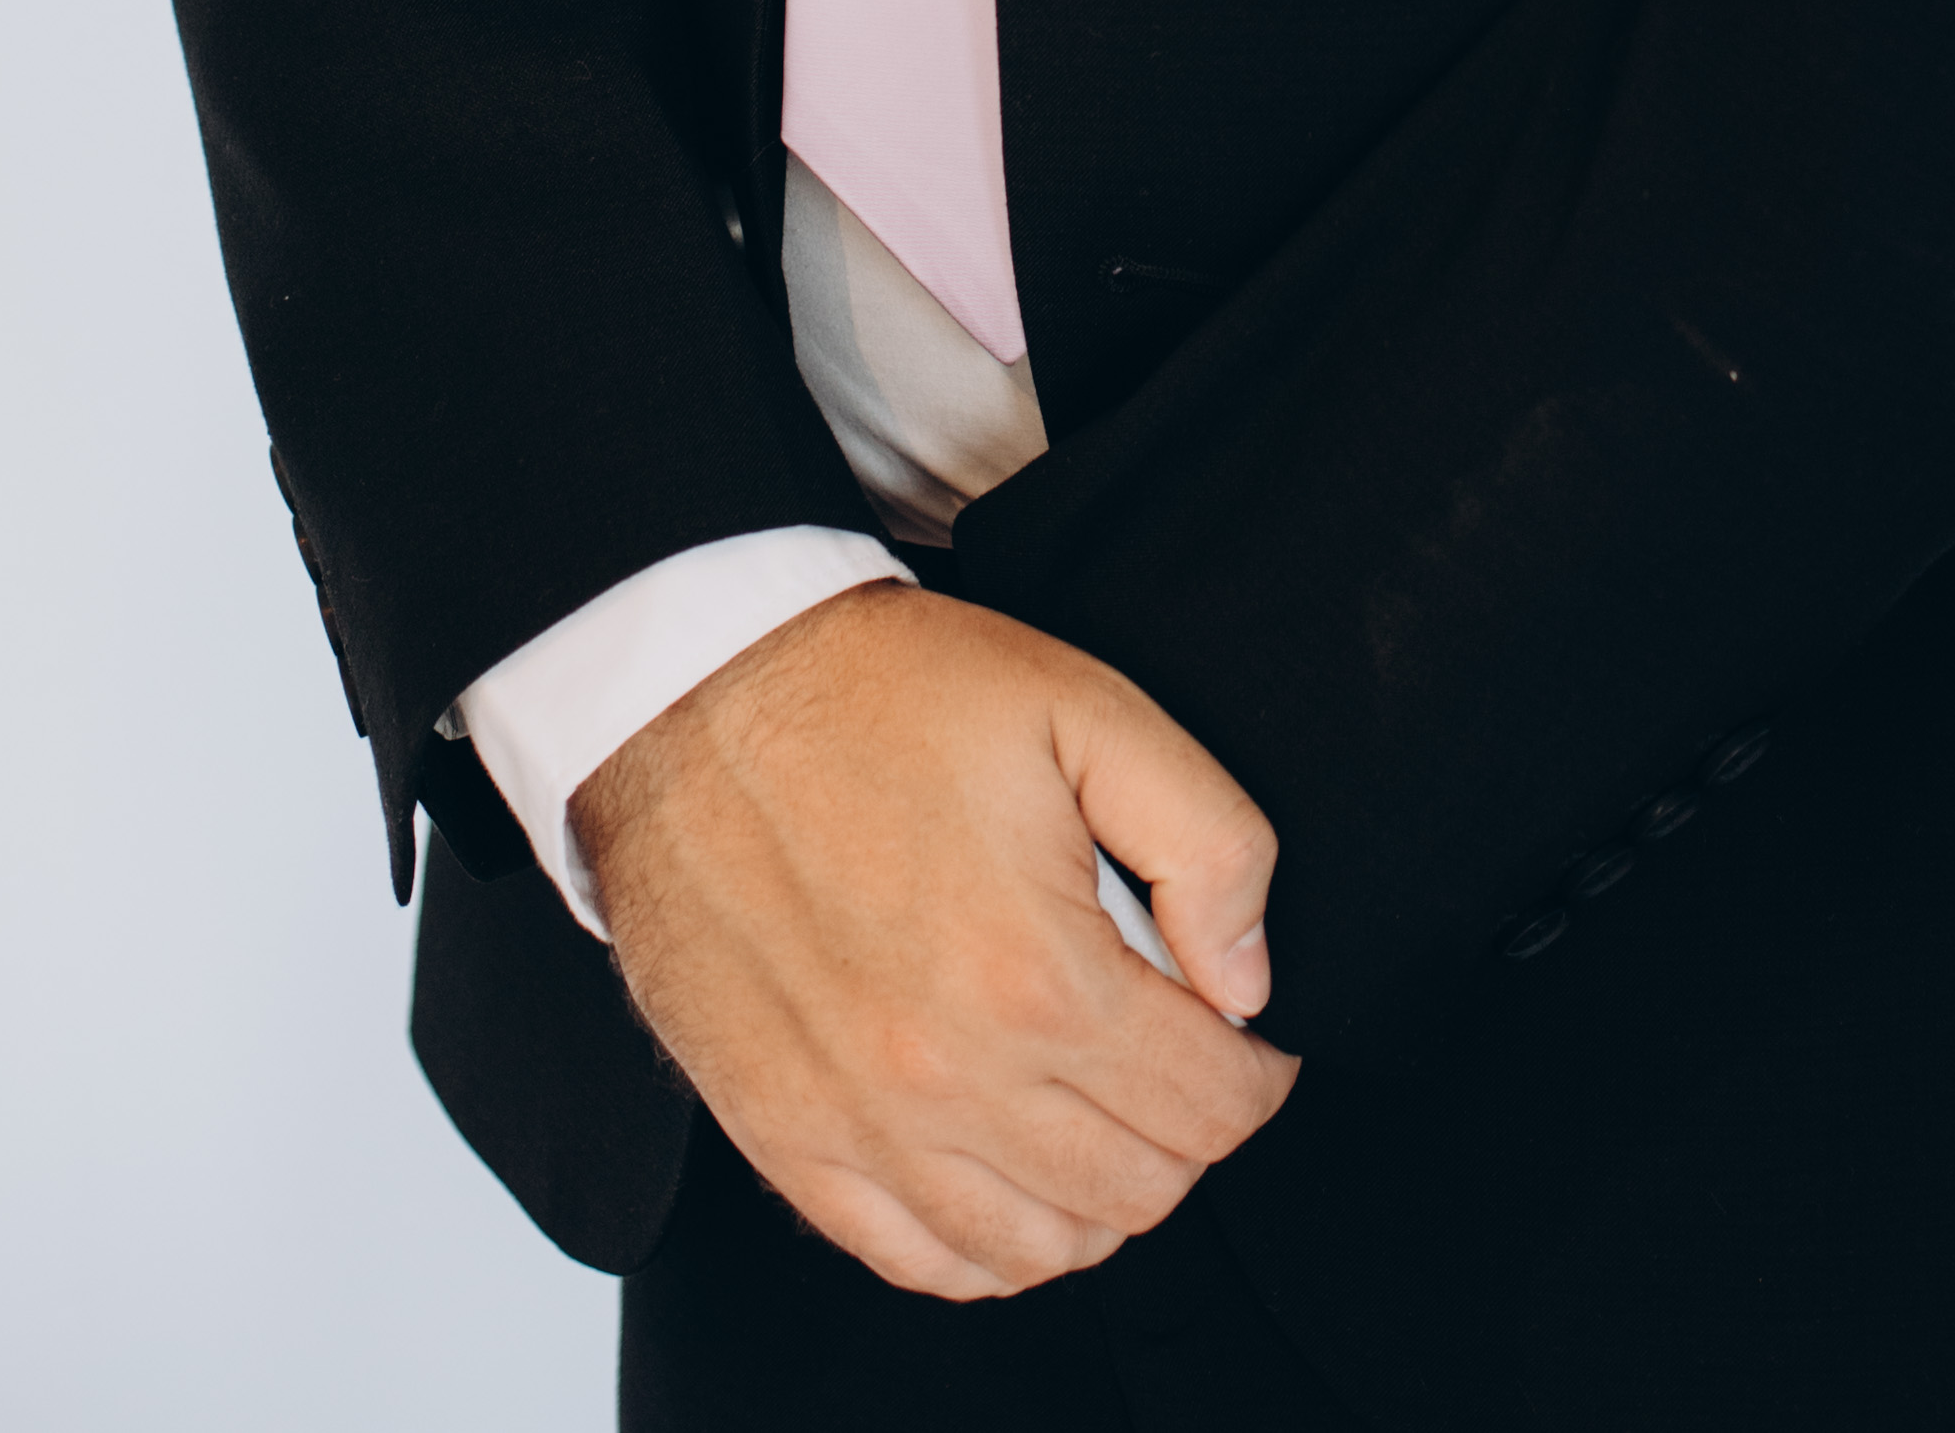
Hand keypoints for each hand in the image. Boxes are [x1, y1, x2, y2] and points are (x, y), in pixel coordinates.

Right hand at [571, 580, 1297, 1300]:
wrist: (696, 694)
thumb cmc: (890, 693)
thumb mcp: (1086, 708)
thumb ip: (1208, 840)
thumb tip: (1247, 979)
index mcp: (1039, 973)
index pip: (1210, 1104)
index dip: (1257, 1076)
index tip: (1250, 1040)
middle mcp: (951, 1077)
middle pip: (1138, 1190)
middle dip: (1189, 1134)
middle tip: (1180, 1063)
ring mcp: (860, 1124)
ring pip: (1039, 1248)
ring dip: (1098, 1198)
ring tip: (1101, 1113)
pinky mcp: (786, 1137)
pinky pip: (920, 1261)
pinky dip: (990, 1245)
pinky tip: (1010, 1173)